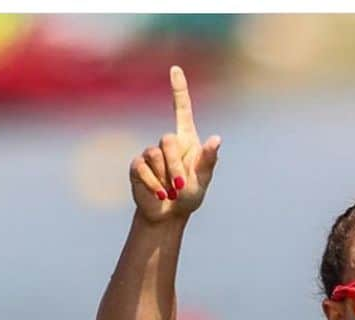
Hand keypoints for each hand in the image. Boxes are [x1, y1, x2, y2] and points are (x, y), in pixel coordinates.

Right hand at [129, 65, 220, 223]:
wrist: (169, 214)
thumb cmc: (191, 196)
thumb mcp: (203, 180)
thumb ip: (208, 160)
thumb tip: (217, 139)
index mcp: (186, 141)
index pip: (182, 110)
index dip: (179, 90)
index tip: (175, 68)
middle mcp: (167, 143)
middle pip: (167, 140)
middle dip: (176, 165)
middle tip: (182, 185)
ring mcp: (150, 153)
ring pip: (155, 155)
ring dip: (166, 178)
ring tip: (172, 192)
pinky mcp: (137, 166)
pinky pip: (143, 170)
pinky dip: (154, 186)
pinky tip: (161, 195)